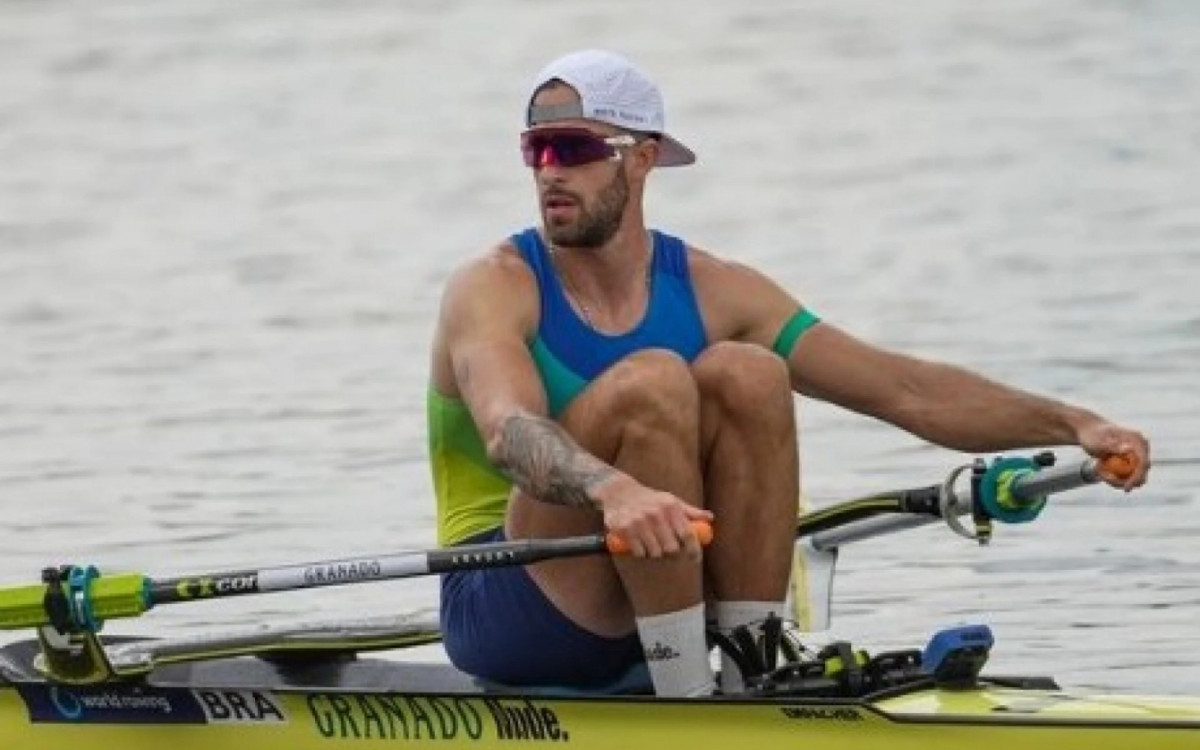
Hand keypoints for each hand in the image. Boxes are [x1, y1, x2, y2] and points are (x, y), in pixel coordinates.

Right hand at [594, 474, 712, 560]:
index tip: (695, 558)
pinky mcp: (625, 529)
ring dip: (655, 552)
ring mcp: (639, 522)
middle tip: (668, 549)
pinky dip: (641, 552)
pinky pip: (639, 552)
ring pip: (655, 553)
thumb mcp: (670, 500)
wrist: (618, 491)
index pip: (687, 534)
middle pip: (672, 548)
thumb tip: (710, 518)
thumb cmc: (649, 499)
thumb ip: (690, 511)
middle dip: (672, 553)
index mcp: (670, 507)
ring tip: (651, 544)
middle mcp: (656, 514)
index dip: (694, 550)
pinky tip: (638, 543)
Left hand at [1076, 418, 1150, 490]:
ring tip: (1099, 470)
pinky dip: (1114, 479)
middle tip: (1104, 477)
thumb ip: (1112, 446)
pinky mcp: (1131, 462)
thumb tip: (1129, 449)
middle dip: (1125, 481)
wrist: (1088, 432)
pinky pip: (1126, 477)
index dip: (1137, 478)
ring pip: (1134, 477)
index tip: (1125, 488)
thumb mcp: (1099, 441)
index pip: (1144, 463)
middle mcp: (1142, 448)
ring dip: (1117, 481)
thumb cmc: (1092, 435)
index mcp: (1138, 440)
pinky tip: (1100, 471)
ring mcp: (1137, 455)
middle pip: (1142, 473)